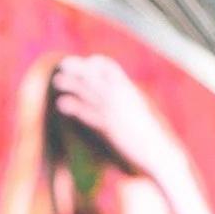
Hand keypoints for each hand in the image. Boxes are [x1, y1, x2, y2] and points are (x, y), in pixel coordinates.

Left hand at [50, 52, 193, 209]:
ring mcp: (114, 110)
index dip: (97, 63)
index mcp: (130, 90)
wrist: (158, 151)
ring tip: (57, 81)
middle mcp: (121, 96)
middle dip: (78, 68)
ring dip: (70, 83)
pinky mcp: (108, 126)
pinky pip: (86, 113)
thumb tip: (120, 97)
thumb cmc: (150, 136)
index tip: (86, 62)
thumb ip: (127, 102)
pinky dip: (73, 106)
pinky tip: (61, 104)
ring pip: (87, 91)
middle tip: (63, 64)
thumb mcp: (139, 112)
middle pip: (95, 75)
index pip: (111, 68)